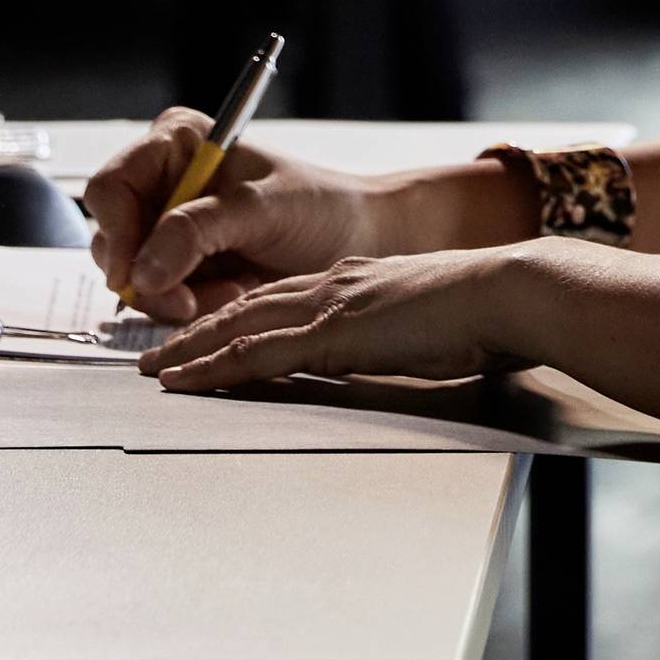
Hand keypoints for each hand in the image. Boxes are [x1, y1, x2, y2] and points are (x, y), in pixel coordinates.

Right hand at [83, 111, 383, 321]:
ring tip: (231, 291)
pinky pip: (159, 298)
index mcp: (175, 143)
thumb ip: (199, 230)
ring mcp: (168, 226)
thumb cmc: (321, 207)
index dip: (117, 234)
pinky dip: (189, 308)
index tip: (135, 276)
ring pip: (132, 276)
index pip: (112, 187)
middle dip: (151, 277)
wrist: (356, 242)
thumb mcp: (262, 209)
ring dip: (176, 297)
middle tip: (191, 301)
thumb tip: (141, 268)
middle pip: (113, 238)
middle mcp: (163, 181)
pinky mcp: (181, 265)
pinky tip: (231, 295)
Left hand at [141, 249, 534, 395]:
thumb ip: (389, 336)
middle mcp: (330, 284)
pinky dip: (216, 366)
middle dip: (197, 330)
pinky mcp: (331, 332)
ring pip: (240, 325)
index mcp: (351, 281)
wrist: (502, 293)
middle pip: (245, 307)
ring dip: (192, 348)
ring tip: (157, 370)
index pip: (276, 297)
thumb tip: (378, 355)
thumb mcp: (420, 324)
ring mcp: (328, 304)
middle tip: (157, 354)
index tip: (203, 332)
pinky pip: (258, 352)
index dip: (234, 316)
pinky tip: (189, 379)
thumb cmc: (479, 314)